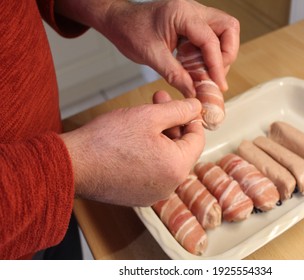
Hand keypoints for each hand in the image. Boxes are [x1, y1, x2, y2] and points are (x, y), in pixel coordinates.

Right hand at [60, 98, 204, 206]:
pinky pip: (153, 171)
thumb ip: (179, 110)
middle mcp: (170, 186)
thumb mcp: (149, 115)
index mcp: (177, 167)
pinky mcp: (138, 196)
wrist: (73, 165)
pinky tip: (134, 140)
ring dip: (160, 137)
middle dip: (172, 123)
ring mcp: (154, 194)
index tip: (179, 103)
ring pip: (167, 159)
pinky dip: (149, 154)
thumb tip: (197, 107)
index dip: (190, 116)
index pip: (197, 138)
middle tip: (158, 101)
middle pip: (181, 148)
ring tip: (144, 117)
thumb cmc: (108, 140)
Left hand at [98, 0, 239, 96]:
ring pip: (224, 31)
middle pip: (228, 28)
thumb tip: (194, 92)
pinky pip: (212, 37)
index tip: (218, 85)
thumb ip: (175, 75)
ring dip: (221, 55)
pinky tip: (199, 67)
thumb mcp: (151, 56)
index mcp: (182, 13)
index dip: (217, 65)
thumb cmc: (130, 31)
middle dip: (227, 54)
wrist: (119, 21)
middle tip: (215, 75)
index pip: (210, 40)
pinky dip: (211, 54)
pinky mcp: (193, 24)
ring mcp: (195, 16)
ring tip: (206, 73)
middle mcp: (193, 10)